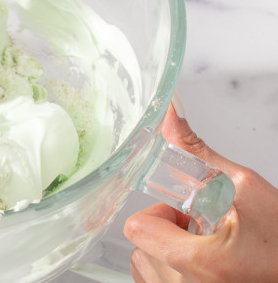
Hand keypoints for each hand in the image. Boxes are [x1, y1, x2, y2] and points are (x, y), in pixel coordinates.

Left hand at [123, 100, 277, 281]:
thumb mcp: (245, 190)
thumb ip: (197, 153)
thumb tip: (171, 115)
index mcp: (197, 262)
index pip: (137, 228)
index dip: (160, 213)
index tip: (182, 211)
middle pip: (141, 246)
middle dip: (168, 231)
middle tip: (206, 230)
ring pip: (147, 266)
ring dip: (169, 251)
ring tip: (210, 249)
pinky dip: (173, 273)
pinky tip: (208, 265)